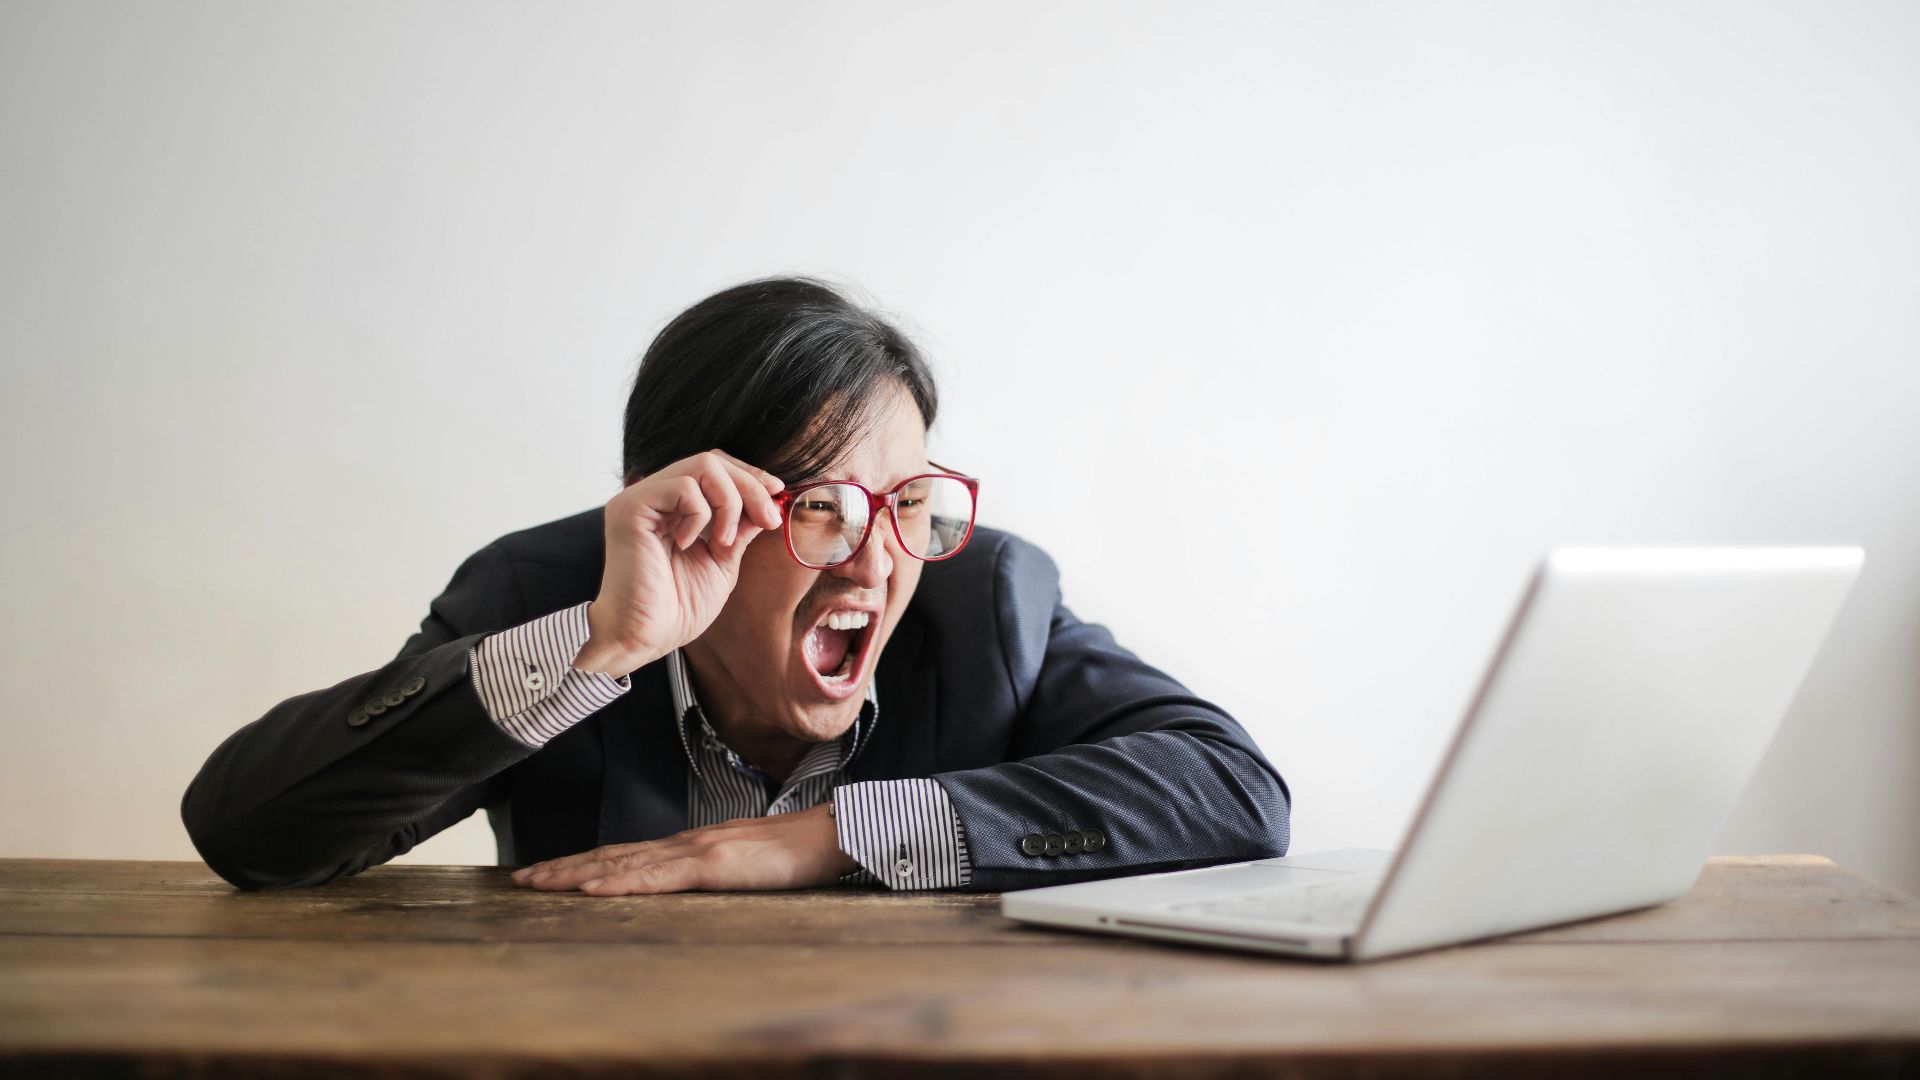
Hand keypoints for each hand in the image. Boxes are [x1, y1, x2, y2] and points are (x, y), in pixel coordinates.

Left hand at [509, 802, 858, 894]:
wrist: (832, 834)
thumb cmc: (797, 851)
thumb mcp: (745, 863)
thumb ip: (715, 870)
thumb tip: (690, 882)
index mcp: (692, 844)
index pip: (627, 853)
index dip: (585, 861)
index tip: (549, 870)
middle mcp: (687, 842)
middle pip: (613, 853)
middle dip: (564, 866)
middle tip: (521, 877)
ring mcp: (699, 850)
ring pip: (625, 862)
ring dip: (577, 873)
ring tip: (539, 882)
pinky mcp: (715, 864)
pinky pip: (658, 877)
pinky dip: (621, 881)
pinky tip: (593, 888)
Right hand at [574, 449, 784, 677]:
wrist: (644, 638)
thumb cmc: (676, 609)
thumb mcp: (722, 561)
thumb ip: (739, 529)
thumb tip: (767, 502)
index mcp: (671, 507)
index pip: (713, 468)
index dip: (748, 476)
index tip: (776, 494)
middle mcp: (653, 496)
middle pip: (712, 460)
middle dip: (749, 486)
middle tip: (768, 518)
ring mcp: (639, 499)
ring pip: (702, 466)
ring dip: (730, 502)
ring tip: (723, 542)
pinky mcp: (630, 508)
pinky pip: (683, 487)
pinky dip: (701, 515)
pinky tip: (690, 544)